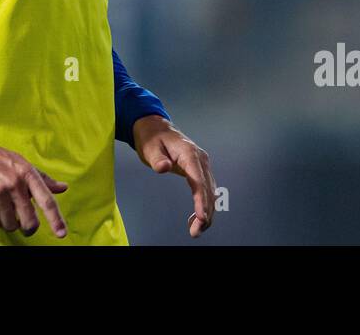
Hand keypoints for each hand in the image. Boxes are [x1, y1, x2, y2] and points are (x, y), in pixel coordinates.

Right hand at [0, 138, 68, 237]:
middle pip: (29, 221)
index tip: (62, 234)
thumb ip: (42, 178)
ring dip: (6, 222)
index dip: (56, 220)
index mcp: (27, 172)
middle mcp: (14, 182)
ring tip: (0, 208)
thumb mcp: (21, 163)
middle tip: (23, 223)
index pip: (47, 200)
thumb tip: (63, 187)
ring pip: (10, 225)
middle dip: (27, 227)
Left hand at [132, 115, 215, 237]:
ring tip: (196, 230)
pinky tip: (197, 218)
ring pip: (210, 192)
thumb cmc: (152, 138)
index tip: (202, 216)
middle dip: (205, 212)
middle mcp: (200, 159)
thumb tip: (164, 168)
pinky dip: (204, 204)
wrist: (156, 128)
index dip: (201, 199)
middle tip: (196, 231)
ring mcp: (202, 164)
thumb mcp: (149, 148)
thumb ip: (157, 159)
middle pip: (207, 189)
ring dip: (206, 211)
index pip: (198, 179)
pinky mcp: (199, 170)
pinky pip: (205, 189)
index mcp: (189, 153)